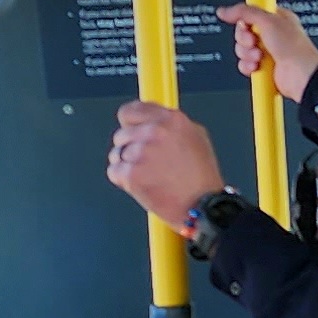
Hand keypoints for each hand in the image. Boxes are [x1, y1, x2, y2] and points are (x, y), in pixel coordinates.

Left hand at [107, 101, 224, 232]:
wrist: (203, 205)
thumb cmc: (202, 177)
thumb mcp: (196, 137)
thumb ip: (170, 125)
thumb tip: (151, 121)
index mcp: (171, 119)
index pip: (130, 111)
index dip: (129, 124)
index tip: (130, 131)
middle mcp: (155, 131)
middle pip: (121, 134)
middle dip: (129, 148)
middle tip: (147, 163)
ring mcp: (142, 152)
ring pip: (116, 154)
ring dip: (126, 166)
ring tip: (148, 176)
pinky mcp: (132, 174)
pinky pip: (114, 172)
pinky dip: (123, 181)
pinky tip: (142, 185)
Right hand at [218, 2, 317, 101]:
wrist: (300, 75)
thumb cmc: (294, 48)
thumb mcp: (268, 21)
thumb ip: (244, 12)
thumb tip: (225, 11)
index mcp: (276, 18)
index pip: (250, 13)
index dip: (245, 20)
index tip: (246, 24)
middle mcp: (271, 34)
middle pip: (243, 32)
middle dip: (244, 39)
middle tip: (254, 42)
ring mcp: (267, 52)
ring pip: (242, 49)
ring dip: (247, 54)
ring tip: (260, 56)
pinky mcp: (263, 67)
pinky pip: (245, 64)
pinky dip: (248, 66)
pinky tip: (257, 66)